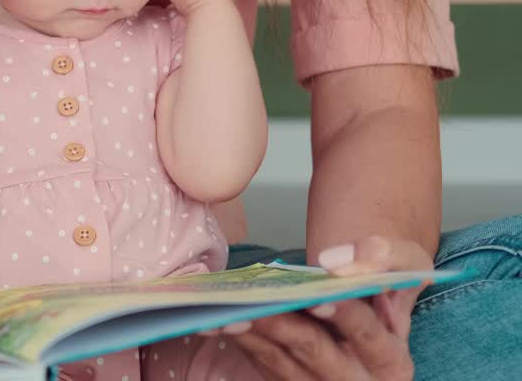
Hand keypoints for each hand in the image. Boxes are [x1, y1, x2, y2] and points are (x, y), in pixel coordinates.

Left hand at [218, 236, 432, 379]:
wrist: (365, 312)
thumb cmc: (386, 287)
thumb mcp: (407, 264)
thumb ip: (385, 255)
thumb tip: (334, 261)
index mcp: (390, 360)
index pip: (368, 336)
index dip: (346, 316)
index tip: (320, 298)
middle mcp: (356, 380)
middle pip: (313, 349)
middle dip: (280, 326)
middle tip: (250, 307)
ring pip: (280, 360)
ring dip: (249, 334)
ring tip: (220, 313)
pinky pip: (262, 362)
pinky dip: (241, 339)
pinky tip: (216, 320)